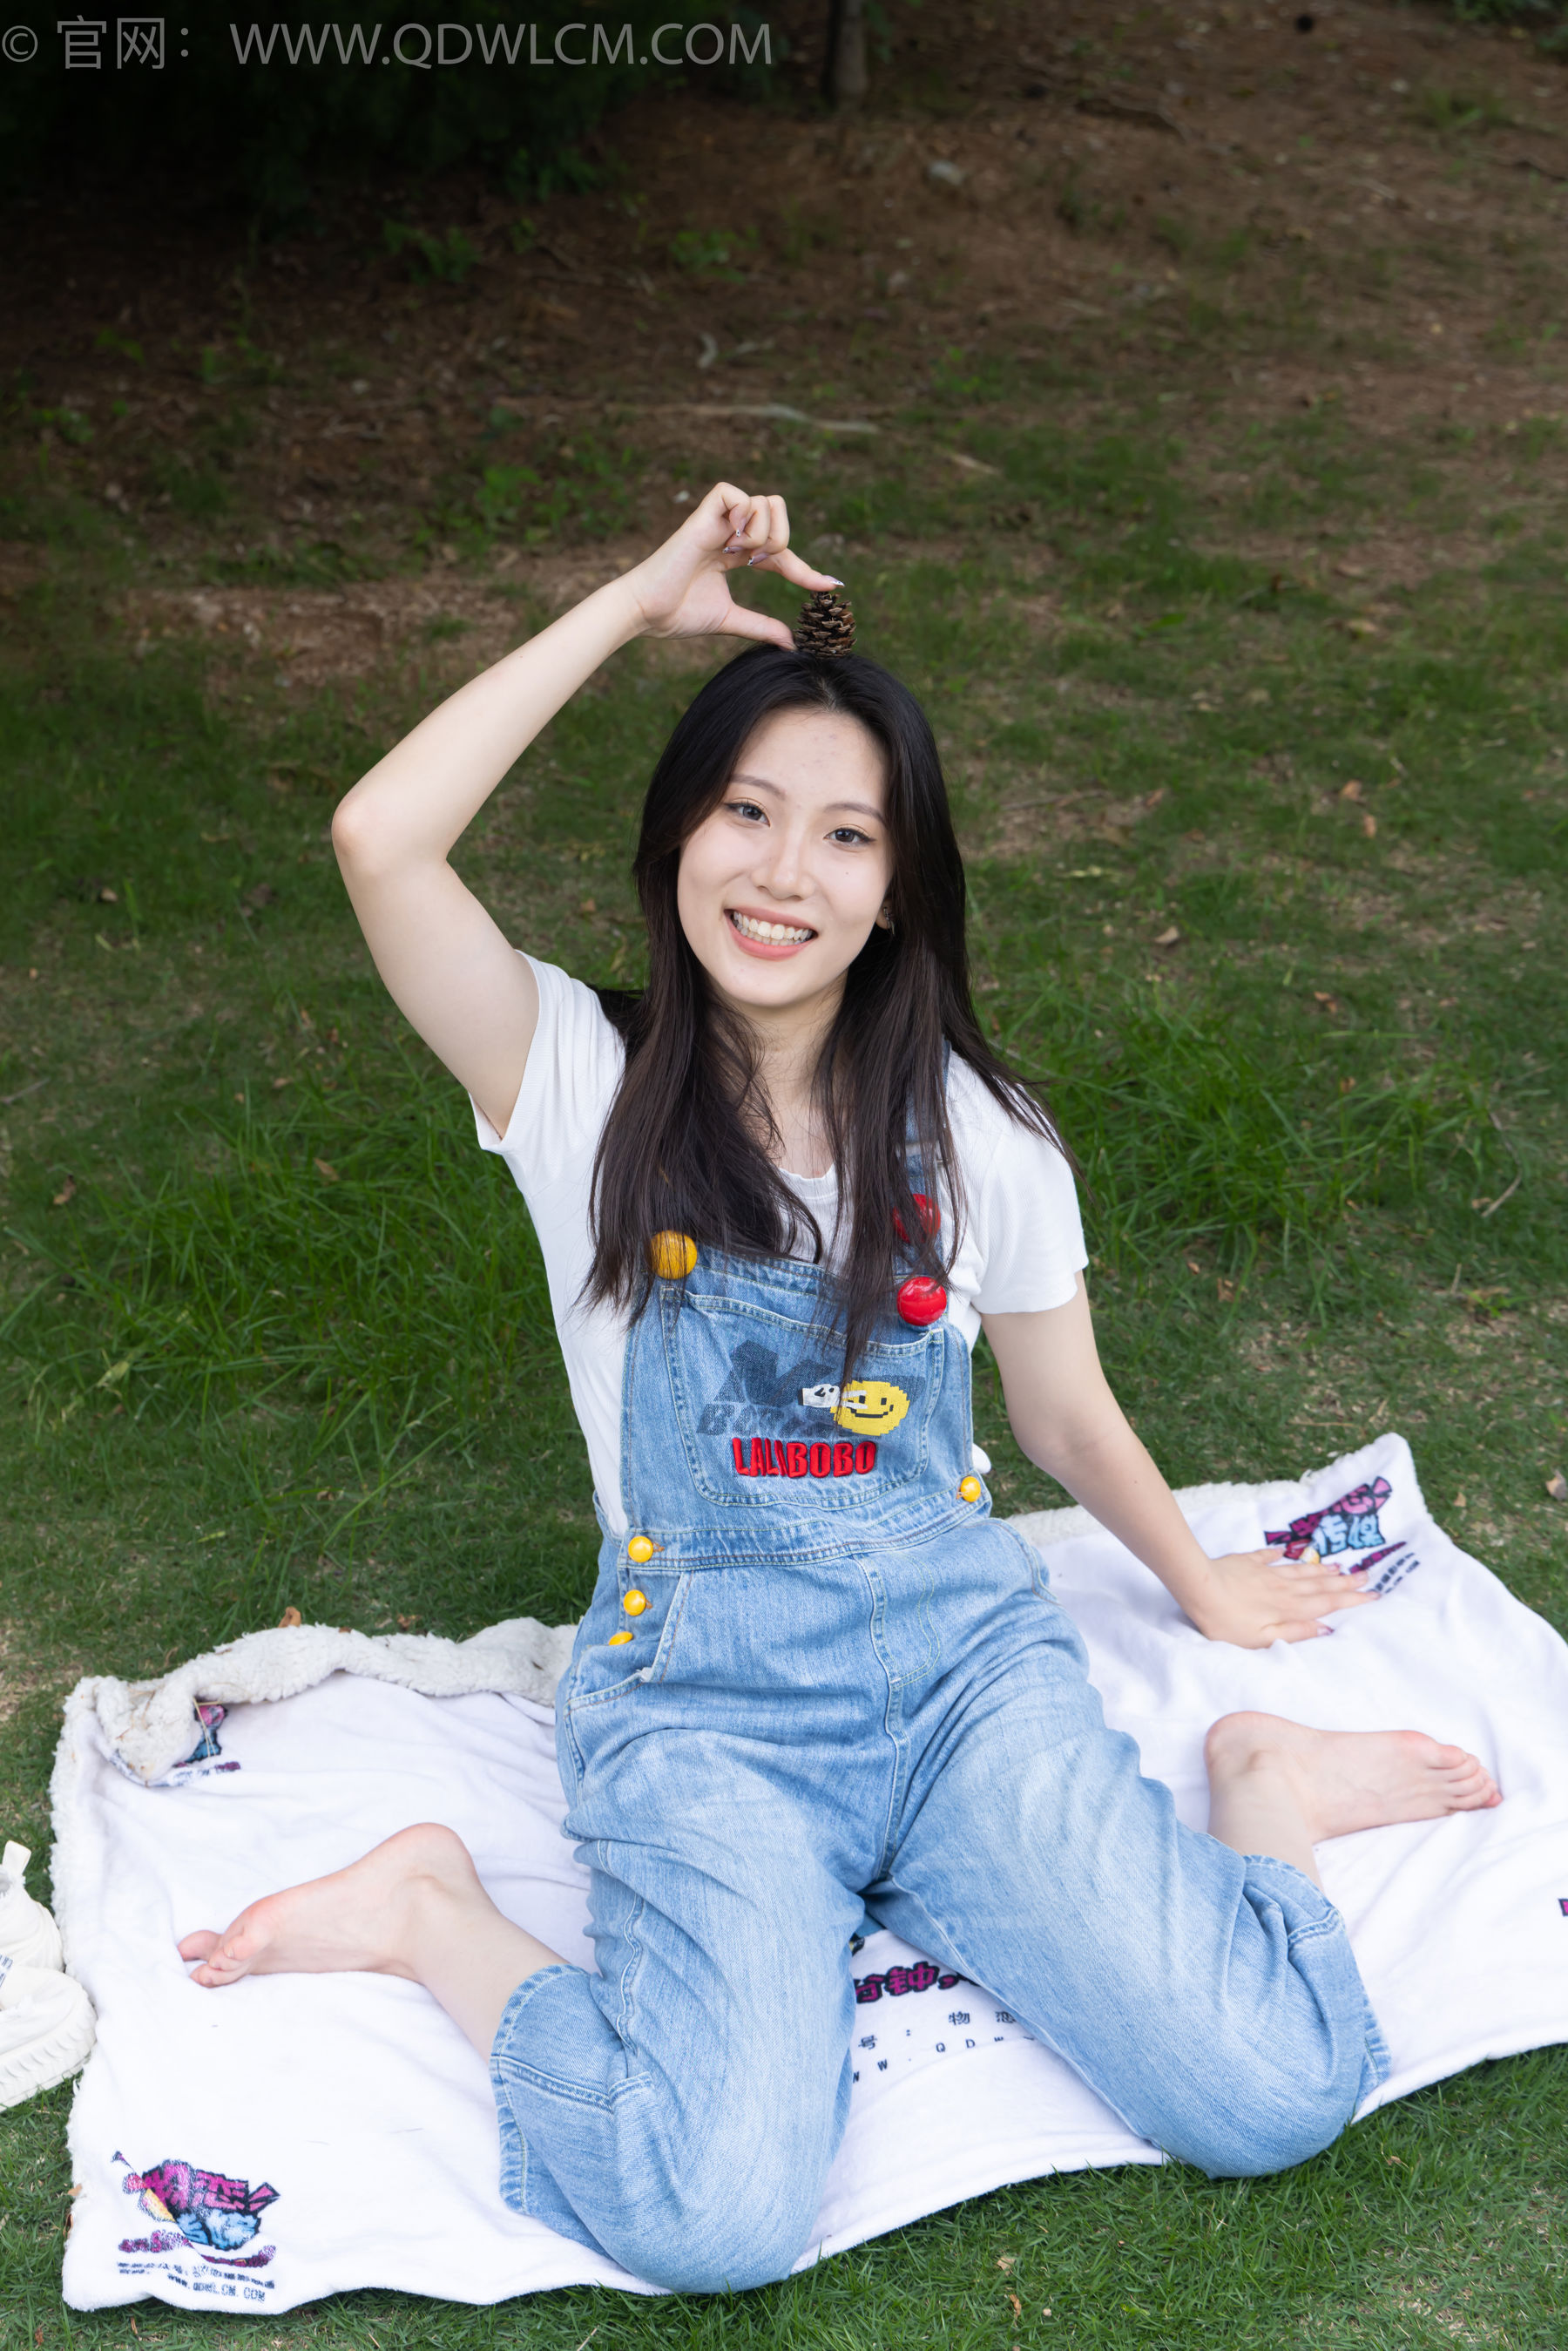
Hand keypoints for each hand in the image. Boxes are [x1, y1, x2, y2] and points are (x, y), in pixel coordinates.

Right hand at [622, 482, 843, 647]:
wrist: (647, 613)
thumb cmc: (678, 614)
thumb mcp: (730, 620)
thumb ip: (760, 626)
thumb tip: (790, 643)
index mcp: (735, 553)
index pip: (781, 552)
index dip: (806, 569)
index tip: (830, 586)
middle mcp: (729, 532)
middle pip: (778, 509)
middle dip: (783, 540)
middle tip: (761, 566)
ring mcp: (717, 522)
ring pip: (765, 501)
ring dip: (765, 534)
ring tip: (742, 557)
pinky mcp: (702, 516)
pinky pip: (736, 496)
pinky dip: (744, 516)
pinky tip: (733, 542)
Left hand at [1183, 1546, 1377, 1647]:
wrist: (1198, 1586)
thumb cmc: (1226, 1621)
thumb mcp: (1261, 1639)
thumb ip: (1294, 1633)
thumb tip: (1326, 1628)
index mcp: (1288, 1608)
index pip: (1326, 1604)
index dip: (1351, 1600)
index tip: (1373, 1595)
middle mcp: (1281, 1588)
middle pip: (1318, 1585)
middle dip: (1344, 1582)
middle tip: (1367, 1575)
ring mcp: (1264, 1573)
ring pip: (1299, 1570)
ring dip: (1320, 1569)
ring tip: (1338, 1567)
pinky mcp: (1245, 1563)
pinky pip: (1266, 1557)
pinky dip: (1278, 1555)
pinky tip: (1284, 1552)